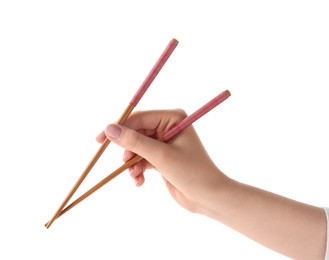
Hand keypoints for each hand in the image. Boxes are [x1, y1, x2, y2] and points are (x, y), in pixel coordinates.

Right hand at [96, 109, 225, 211]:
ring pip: (137, 147)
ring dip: (132, 162)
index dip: (119, 127)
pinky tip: (140, 181)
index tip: (100, 139)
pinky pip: (142, 159)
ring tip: (135, 175)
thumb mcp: (160, 156)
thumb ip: (134, 141)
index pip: (139, 118)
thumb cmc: (191, 172)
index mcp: (173, 118)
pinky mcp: (161, 157)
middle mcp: (168, 127)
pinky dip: (138, 170)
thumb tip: (109, 129)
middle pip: (136, 132)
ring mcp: (164, 142)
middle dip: (128, 149)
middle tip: (124, 161)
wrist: (208, 197)